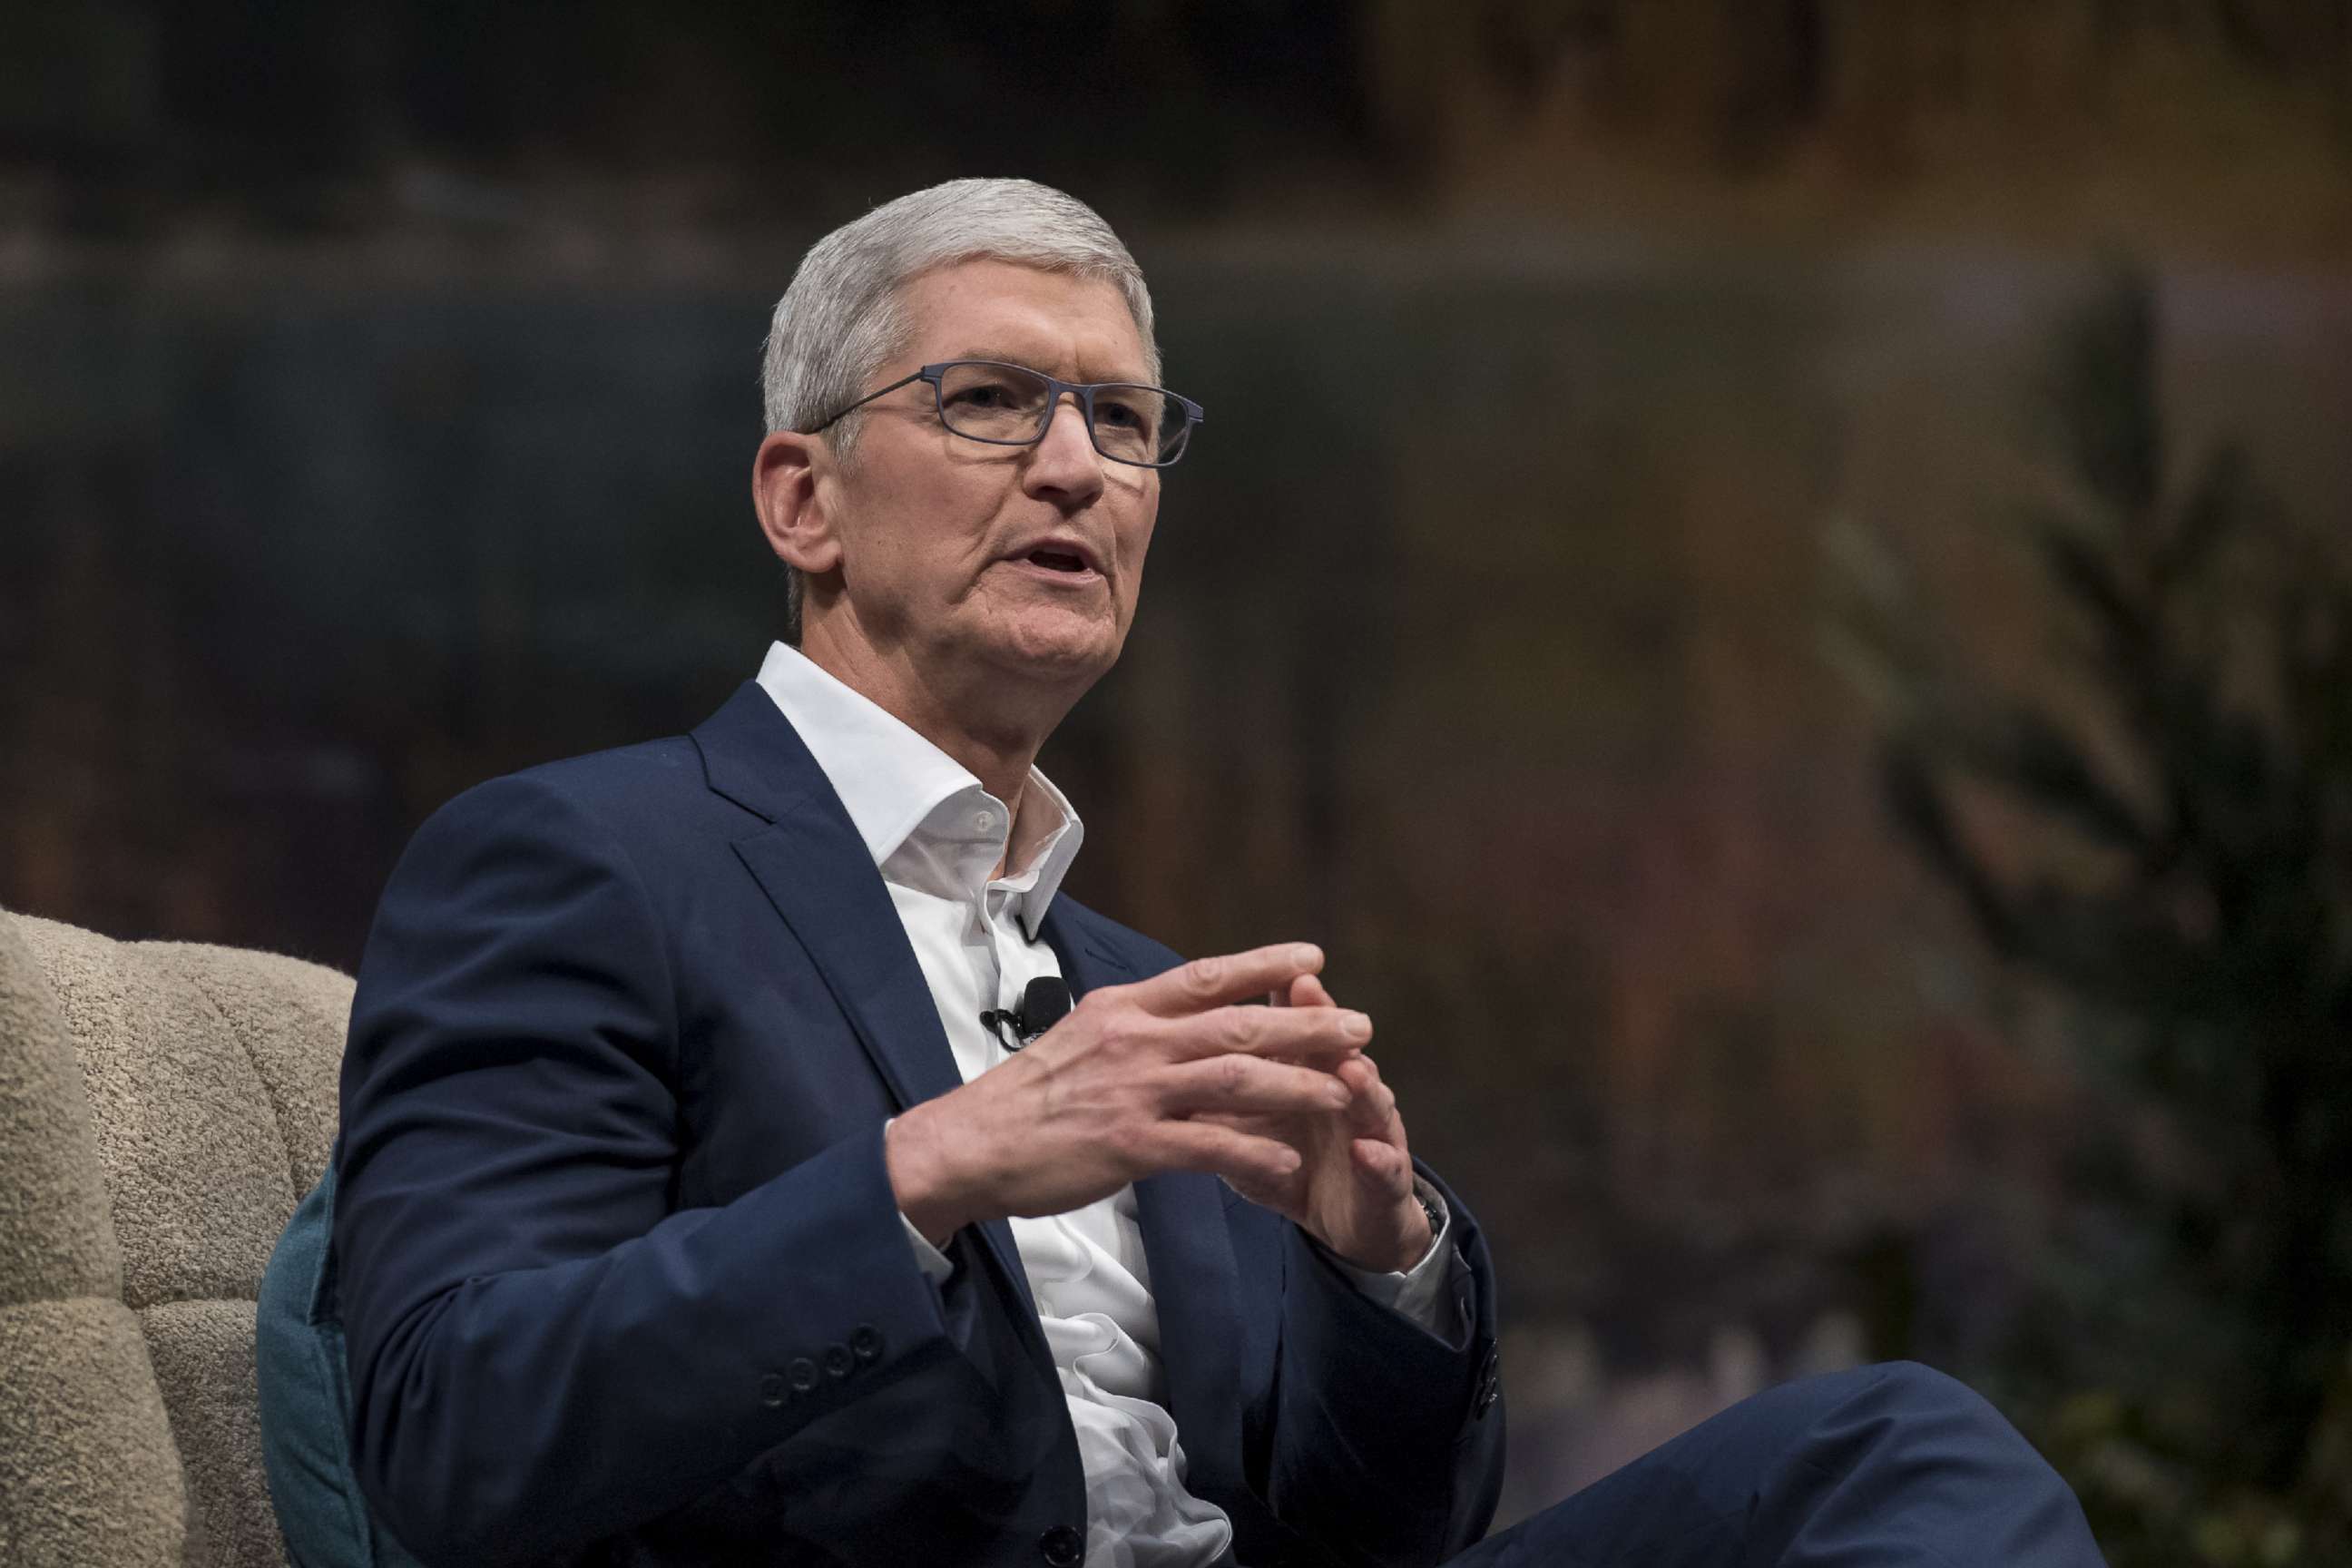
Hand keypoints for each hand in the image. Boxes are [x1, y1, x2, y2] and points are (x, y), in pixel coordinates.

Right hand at [884, 944, 1370, 1243]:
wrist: (969, 1144)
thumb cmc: (1026, 1098)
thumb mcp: (1081, 1039)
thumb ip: (1137, 1029)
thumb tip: (1185, 1022)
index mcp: (1123, 1009)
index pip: (1206, 977)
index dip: (1264, 966)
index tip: (1313, 960)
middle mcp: (1135, 1041)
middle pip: (1237, 1025)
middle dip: (1306, 1025)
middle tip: (1360, 1026)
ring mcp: (1134, 1092)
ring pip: (1235, 1079)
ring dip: (1297, 1085)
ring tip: (1345, 1091)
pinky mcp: (1130, 1145)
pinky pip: (1208, 1146)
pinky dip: (1254, 1153)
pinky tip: (1290, 1163)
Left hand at [1211, 972, 1432, 1273]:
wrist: (1350, 1219)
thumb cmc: (1293, 1163)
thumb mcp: (1248, 1135)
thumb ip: (1215, 1104)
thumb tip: (1162, 1075)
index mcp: (1308, 1075)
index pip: (1294, 1028)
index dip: (1281, 997)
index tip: (1265, 969)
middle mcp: (1346, 1093)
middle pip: (1334, 1050)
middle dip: (1320, 1020)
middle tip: (1308, 990)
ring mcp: (1372, 1133)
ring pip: (1371, 1101)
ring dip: (1363, 1083)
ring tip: (1352, 1070)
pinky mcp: (1387, 1181)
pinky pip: (1386, 1169)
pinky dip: (1378, 1160)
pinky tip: (1368, 1152)